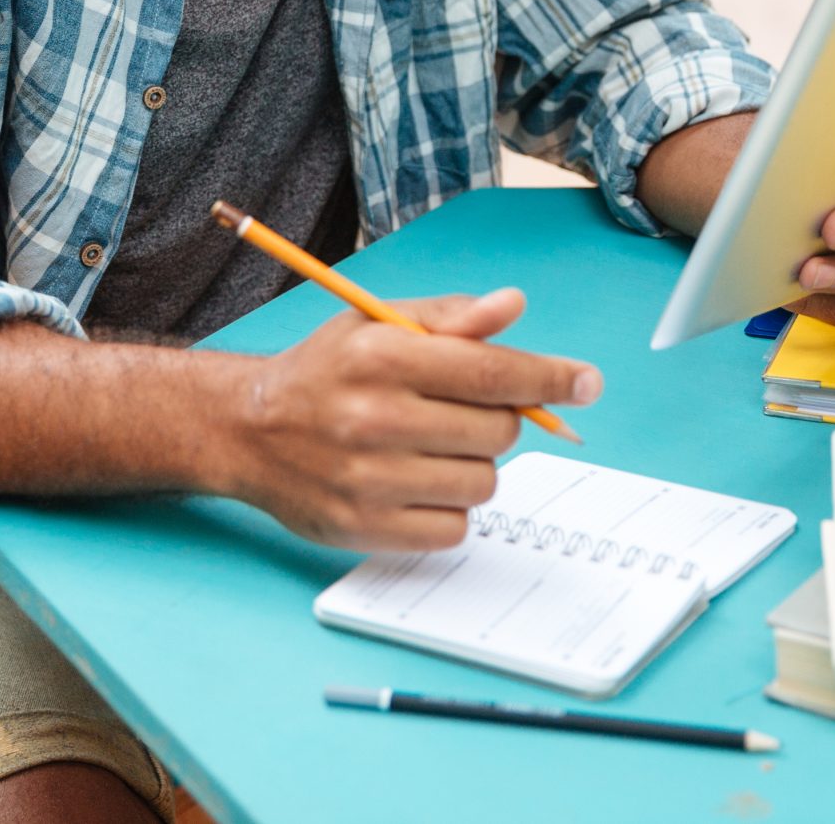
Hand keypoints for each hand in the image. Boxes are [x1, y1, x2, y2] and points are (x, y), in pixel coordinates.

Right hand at [224, 288, 601, 552]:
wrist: (247, 429)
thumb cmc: (325, 371)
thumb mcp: (378, 324)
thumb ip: (451, 316)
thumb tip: (513, 307)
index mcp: (382, 357)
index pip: (493, 372)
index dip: (551, 377)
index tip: (587, 384)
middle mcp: (373, 418)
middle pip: (498, 431)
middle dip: (497, 419)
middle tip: (461, 412)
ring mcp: (367, 480)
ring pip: (481, 483)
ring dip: (472, 465)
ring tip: (429, 447)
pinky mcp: (362, 529)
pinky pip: (452, 529)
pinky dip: (448, 509)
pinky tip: (414, 483)